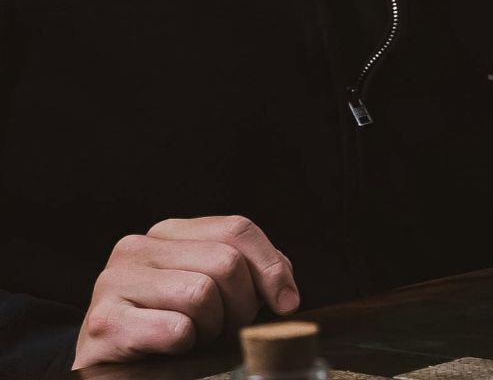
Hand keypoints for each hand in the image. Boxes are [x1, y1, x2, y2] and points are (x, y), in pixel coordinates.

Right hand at [72, 216, 300, 368]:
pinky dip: (186, 346)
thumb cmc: (168, 329)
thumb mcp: (211, 290)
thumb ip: (246, 272)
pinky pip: (175, 329)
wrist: (113, 369)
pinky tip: (170, 349)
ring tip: (195, 338)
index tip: (286, 302)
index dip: (271, 268)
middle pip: (225, 262)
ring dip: (212, 327)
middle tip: (227, 328)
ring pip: (201, 293)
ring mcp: (113, 282)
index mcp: (167, 233)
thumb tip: (284, 283)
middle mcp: (136, 248)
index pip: (237, 229)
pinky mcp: (105, 322)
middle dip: (241, 305)